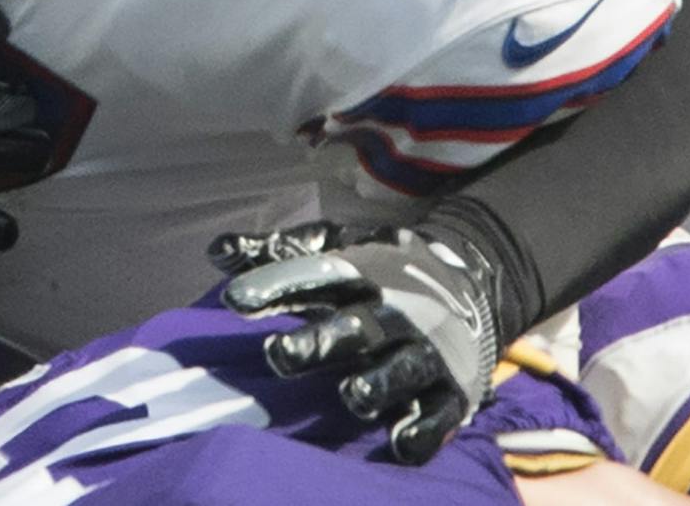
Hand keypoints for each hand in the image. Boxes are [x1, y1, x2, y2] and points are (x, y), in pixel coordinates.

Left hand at [214, 218, 499, 463]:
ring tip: (351, 394)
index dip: (276, 284)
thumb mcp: (335, 249)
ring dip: (377, 382)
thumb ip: (276, 254)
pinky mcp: (452, 389)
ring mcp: (425, 350)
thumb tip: (216, 250)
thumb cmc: (379, 271)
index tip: (234, 299)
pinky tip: (399, 441)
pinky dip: (422, 429)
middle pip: (355, 327)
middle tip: (278, 356)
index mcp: (360, 275)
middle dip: (321, 341)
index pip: (316, 273)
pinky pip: (438, 414)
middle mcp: (392, 311)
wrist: (472, 279)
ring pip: (401, 368)